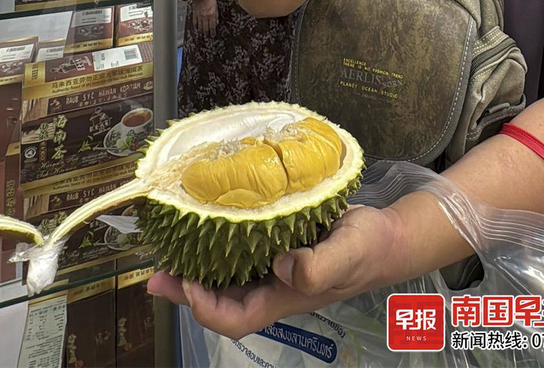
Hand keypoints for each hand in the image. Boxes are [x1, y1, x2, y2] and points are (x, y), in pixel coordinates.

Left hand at [147, 206, 402, 339]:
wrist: (386, 235)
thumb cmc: (367, 249)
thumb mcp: (345, 256)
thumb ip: (316, 268)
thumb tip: (279, 266)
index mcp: (284, 298)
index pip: (235, 319)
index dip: (206, 307)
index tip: (187, 281)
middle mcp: (272, 287)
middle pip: (219, 301)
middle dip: (185, 289)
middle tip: (157, 271)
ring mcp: (273, 267)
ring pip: (224, 277)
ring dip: (195, 266)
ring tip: (169, 248)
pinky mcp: (275, 243)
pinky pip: (238, 249)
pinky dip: (217, 242)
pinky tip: (206, 223)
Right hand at [191, 0, 217, 35]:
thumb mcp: (216, 7)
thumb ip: (216, 16)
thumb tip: (216, 22)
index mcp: (211, 15)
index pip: (212, 27)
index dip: (212, 32)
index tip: (213, 36)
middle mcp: (205, 17)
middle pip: (206, 28)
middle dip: (207, 33)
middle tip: (207, 36)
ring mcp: (199, 16)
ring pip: (200, 26)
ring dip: (201, 30)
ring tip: (202, 33)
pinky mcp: (194, 13)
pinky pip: (194, 22)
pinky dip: (195, 25)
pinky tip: (196, 28)